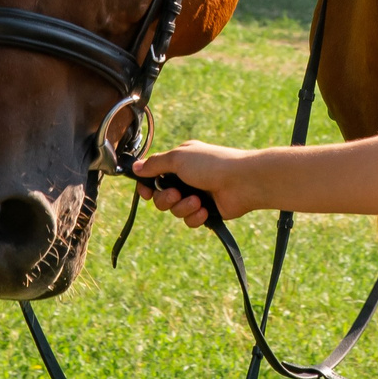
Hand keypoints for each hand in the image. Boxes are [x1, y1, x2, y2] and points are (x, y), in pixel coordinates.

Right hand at [131, 140, 252, 227]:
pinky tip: (205, 210)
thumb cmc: (212, 164)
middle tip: (176, 194)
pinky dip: (195, 217)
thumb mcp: (179, 158)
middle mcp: (187, 178)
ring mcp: (197, 195)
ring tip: (197, 201)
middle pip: (161, 197)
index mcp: (180, 161)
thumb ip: (155, 164)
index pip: (154, 176)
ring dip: (183, 208)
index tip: (145, 193)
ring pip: (175, 211)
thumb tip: (135, 166)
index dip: (147, 187)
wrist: (242, 182)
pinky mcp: (206, 211)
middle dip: (166, 199)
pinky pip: (190, 220)